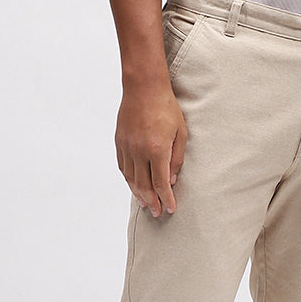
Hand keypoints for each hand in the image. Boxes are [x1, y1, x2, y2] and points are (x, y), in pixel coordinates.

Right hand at [115, 81, 187, 216]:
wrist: (143, 88)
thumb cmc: (166, 107)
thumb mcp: (181, 132)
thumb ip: (177, 158)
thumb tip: (172, 180)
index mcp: (156, 149)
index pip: (160, 183)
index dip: (165, 198)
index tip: (170, 209)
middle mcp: (139, 151)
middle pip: (144, 185)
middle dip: (152, 201)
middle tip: (157, 213)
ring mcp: (127, 147)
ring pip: (131, 178)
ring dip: (138, 193)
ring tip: (145, 204)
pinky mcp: (119, 142)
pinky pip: (123, 166)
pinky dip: (129, 179)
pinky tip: (134, 185)